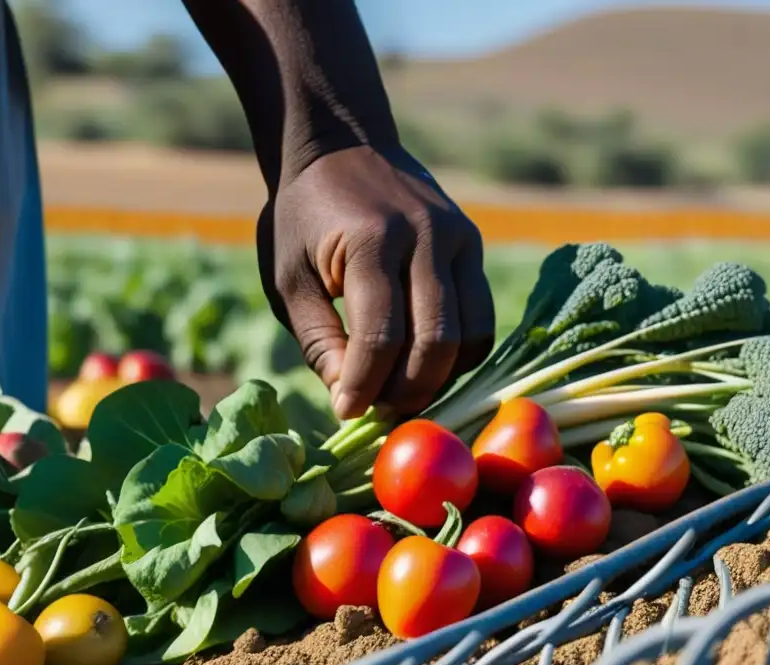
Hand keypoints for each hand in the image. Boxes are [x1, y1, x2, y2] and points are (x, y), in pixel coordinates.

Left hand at [257, 145, 494, 419]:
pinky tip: (426, 365)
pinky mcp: (472, 245)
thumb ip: (318, 340)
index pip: (380, 335)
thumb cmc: (304, 219)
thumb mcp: (289, 278)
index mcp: (372, 240)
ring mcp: (458, 238)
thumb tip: (350, 400)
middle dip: (407, 390)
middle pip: (435, 340)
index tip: (346, 411)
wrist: (341, 147)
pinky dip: (459, 354)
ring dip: (439, 377)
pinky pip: (480, 317)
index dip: (364, 384)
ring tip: (402, 391)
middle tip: (379, 411)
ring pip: (470, 334)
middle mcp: (427, 236)